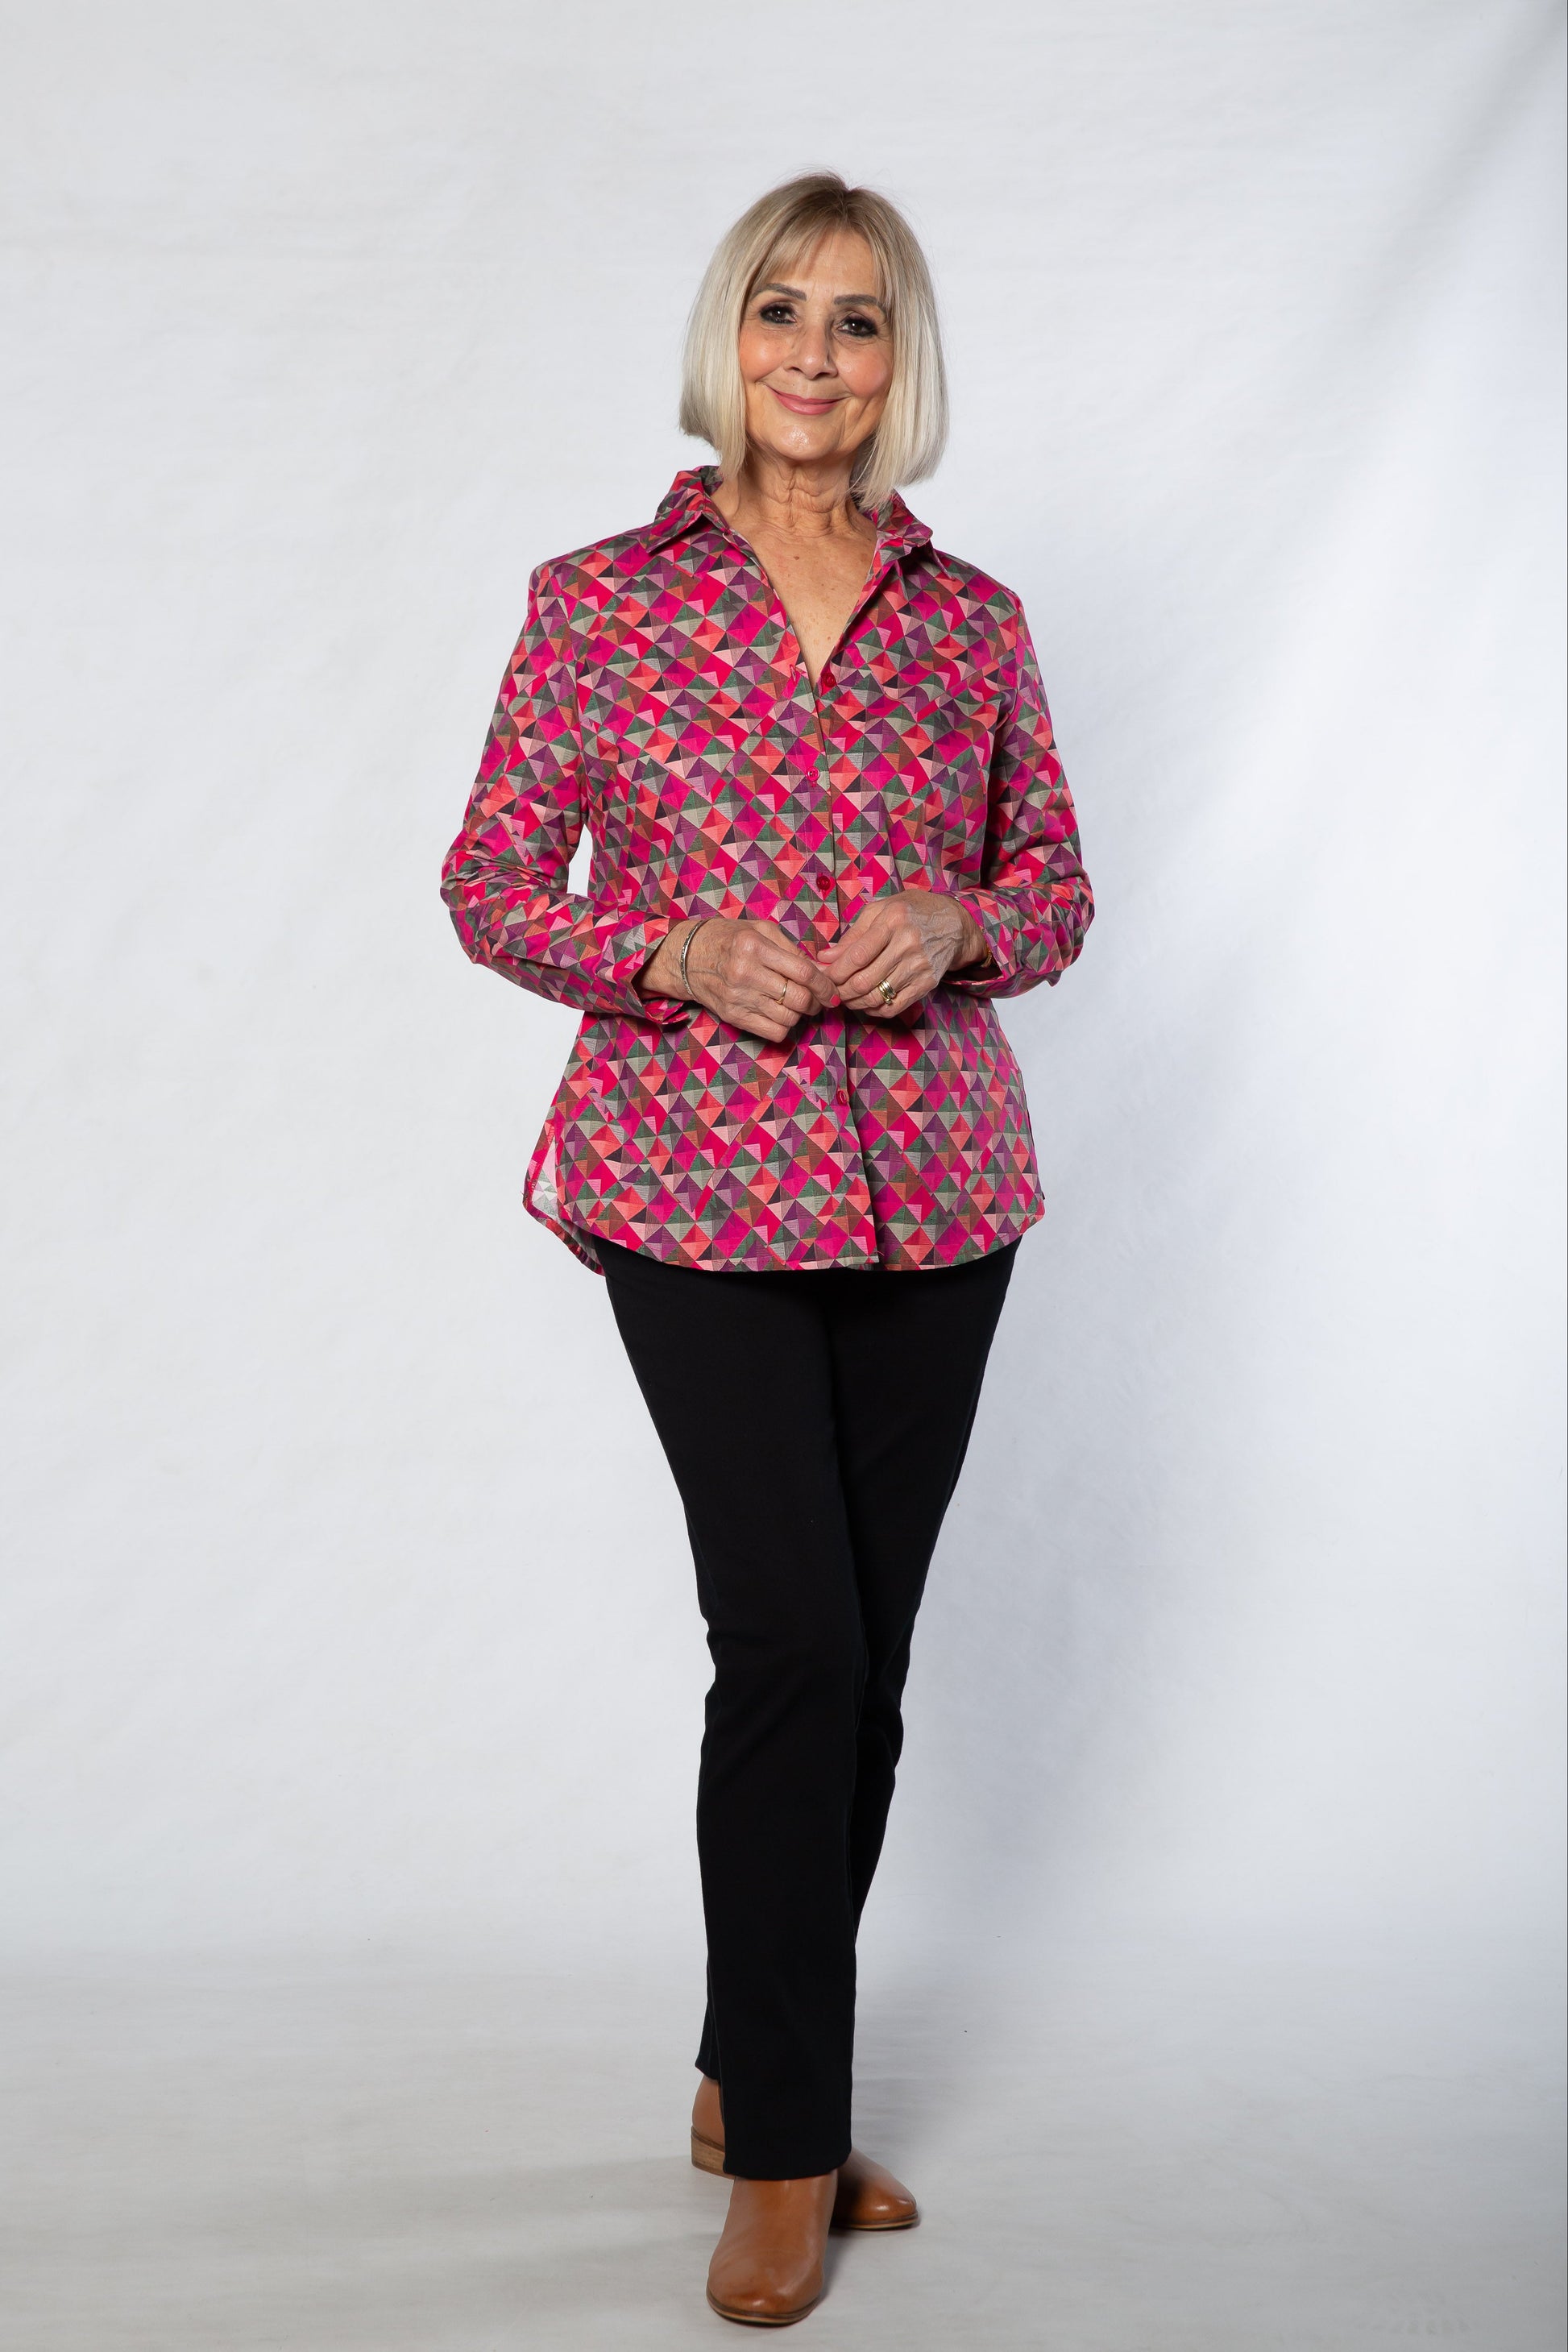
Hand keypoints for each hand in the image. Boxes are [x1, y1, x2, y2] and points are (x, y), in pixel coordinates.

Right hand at [638, 916, 837, 1043]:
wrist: (687, 957)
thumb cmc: (729, 939)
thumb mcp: (760, 930)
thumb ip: (792, 949)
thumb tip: (822, 972)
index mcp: (755, 947)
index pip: (804, 973)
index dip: (826, 986)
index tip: (833, 991)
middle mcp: (746, 973)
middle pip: (799, 999)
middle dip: (816, 1002)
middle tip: (818, 999)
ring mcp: (738, 997)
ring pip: (788, 1018)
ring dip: (800, 1014)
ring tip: (797, 1004)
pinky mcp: (733, 1016)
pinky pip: (773, 1032)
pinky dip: (784, 1026)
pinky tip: (781, 1014)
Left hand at [819, 888, 985, 1017]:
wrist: (954, 924)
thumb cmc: (912, 912)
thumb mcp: (881, 911)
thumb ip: (852, 935)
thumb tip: (826, 957)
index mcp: (893, 921)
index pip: (857, 955)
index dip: (835, 971)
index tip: (822, 974)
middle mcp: (908, 944)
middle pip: (864, 981)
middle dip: (840, 990)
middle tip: (830, 989)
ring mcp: (919, 967)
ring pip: (876, 997)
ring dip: (853, 1002)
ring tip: (844, 996)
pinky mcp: (927, 984)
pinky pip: (894, 1007)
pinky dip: (874, 1010)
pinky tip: (866, 1002)